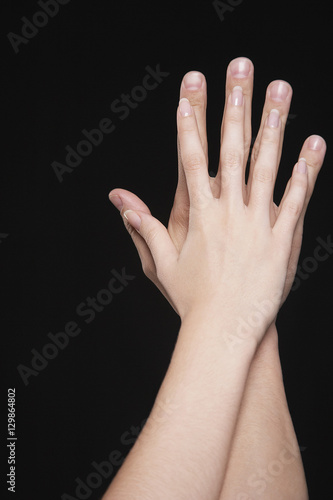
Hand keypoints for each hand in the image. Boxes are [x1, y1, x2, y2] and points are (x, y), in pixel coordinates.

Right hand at [109, 58, 325, 337]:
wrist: (225, 330)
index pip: (191, 161)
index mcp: (199, 216)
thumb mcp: (161, 264)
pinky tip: (312, 145)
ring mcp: (257, 223)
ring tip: (281, 91)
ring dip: (274, 125)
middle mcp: (228, 212)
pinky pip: (295, 199)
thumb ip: (143, 227)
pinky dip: (305, 172)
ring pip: (267, 165)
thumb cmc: (191, 299)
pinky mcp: (281, 239)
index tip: (189, 94)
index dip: (189, 126)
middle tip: (239, 71)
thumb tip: (120, 201)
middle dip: (234, 105)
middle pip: (231, 149)